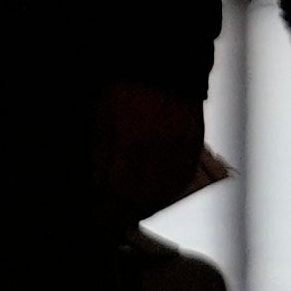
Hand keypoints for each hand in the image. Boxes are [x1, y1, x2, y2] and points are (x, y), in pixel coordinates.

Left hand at [96, 80, 214, 220]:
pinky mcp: (194, 146)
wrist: (163, 63)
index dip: (107, 216)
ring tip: (130, 215)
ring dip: (145, 210)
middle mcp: (157, 154)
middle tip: (111, 226)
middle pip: (140, 202)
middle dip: (123, 218)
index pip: (116, 195)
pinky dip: (167, 195)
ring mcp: (179, 152)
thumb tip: (96, 189)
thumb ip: (100, 158)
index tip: (98, 226)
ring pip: (164, 195)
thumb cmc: (126, 89)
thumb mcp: (102, 120)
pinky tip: (155, 198)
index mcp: (129, 146)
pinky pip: (182, 180)